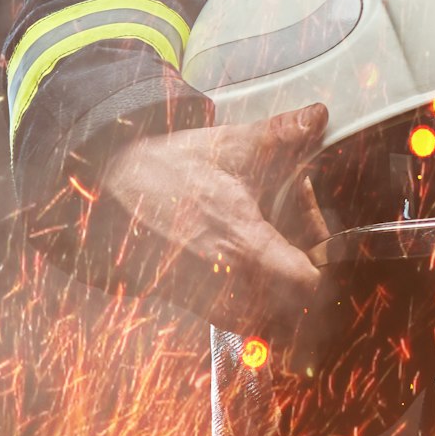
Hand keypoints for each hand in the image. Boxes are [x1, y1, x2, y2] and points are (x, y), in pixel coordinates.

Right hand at [95, 102, 332, 328]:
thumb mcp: (229, 146)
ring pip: (274, 320)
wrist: (106, 193)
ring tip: (282, 249)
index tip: (324, 237)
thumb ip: (280, 133)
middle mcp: (230, 285)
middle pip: (299, 310)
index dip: (328, 263)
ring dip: (288, 291)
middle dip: (313, 277)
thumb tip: (317, 114)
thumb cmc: (168, 169)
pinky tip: (254, 259)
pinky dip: (262, 299)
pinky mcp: (196, 307)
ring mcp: (211, 302)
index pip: (310, 283)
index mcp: (244, 246)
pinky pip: (246, 320)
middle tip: (308, 241)